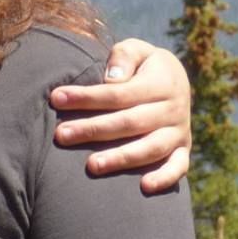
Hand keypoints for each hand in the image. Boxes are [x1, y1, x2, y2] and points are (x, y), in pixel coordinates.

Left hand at [49, 40, 191, 193]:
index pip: (118, 93)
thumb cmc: (142, 68)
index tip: (56, 99)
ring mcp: (179, 132)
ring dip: (121, 158)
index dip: (87, 97)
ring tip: (91, 166)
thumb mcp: (137, 51)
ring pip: (150, 148)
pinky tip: (143, 187)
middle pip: (129, 122)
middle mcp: (173, 109)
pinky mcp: (181, 151)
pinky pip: (177, 168)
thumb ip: (123, 57)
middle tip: (61, 135)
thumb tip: (111, 78)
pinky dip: (164, 178)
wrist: (176, 83)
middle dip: (93, 129)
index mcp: (161, 83)